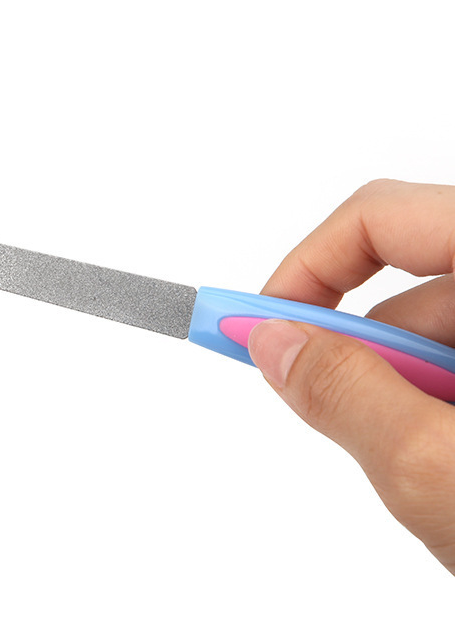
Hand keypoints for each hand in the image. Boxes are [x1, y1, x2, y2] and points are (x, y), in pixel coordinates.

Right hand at [248, 180, 454, 574]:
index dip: (308, 267)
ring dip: (414, 396)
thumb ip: (346, 397)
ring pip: (452, 335)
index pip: (388, 217)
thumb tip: (270, 343)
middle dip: (367, 355)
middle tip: (338, 421)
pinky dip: (452, 411)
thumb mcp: (446, 479)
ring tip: (440, 478)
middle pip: (422, 284)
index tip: (262, 324)